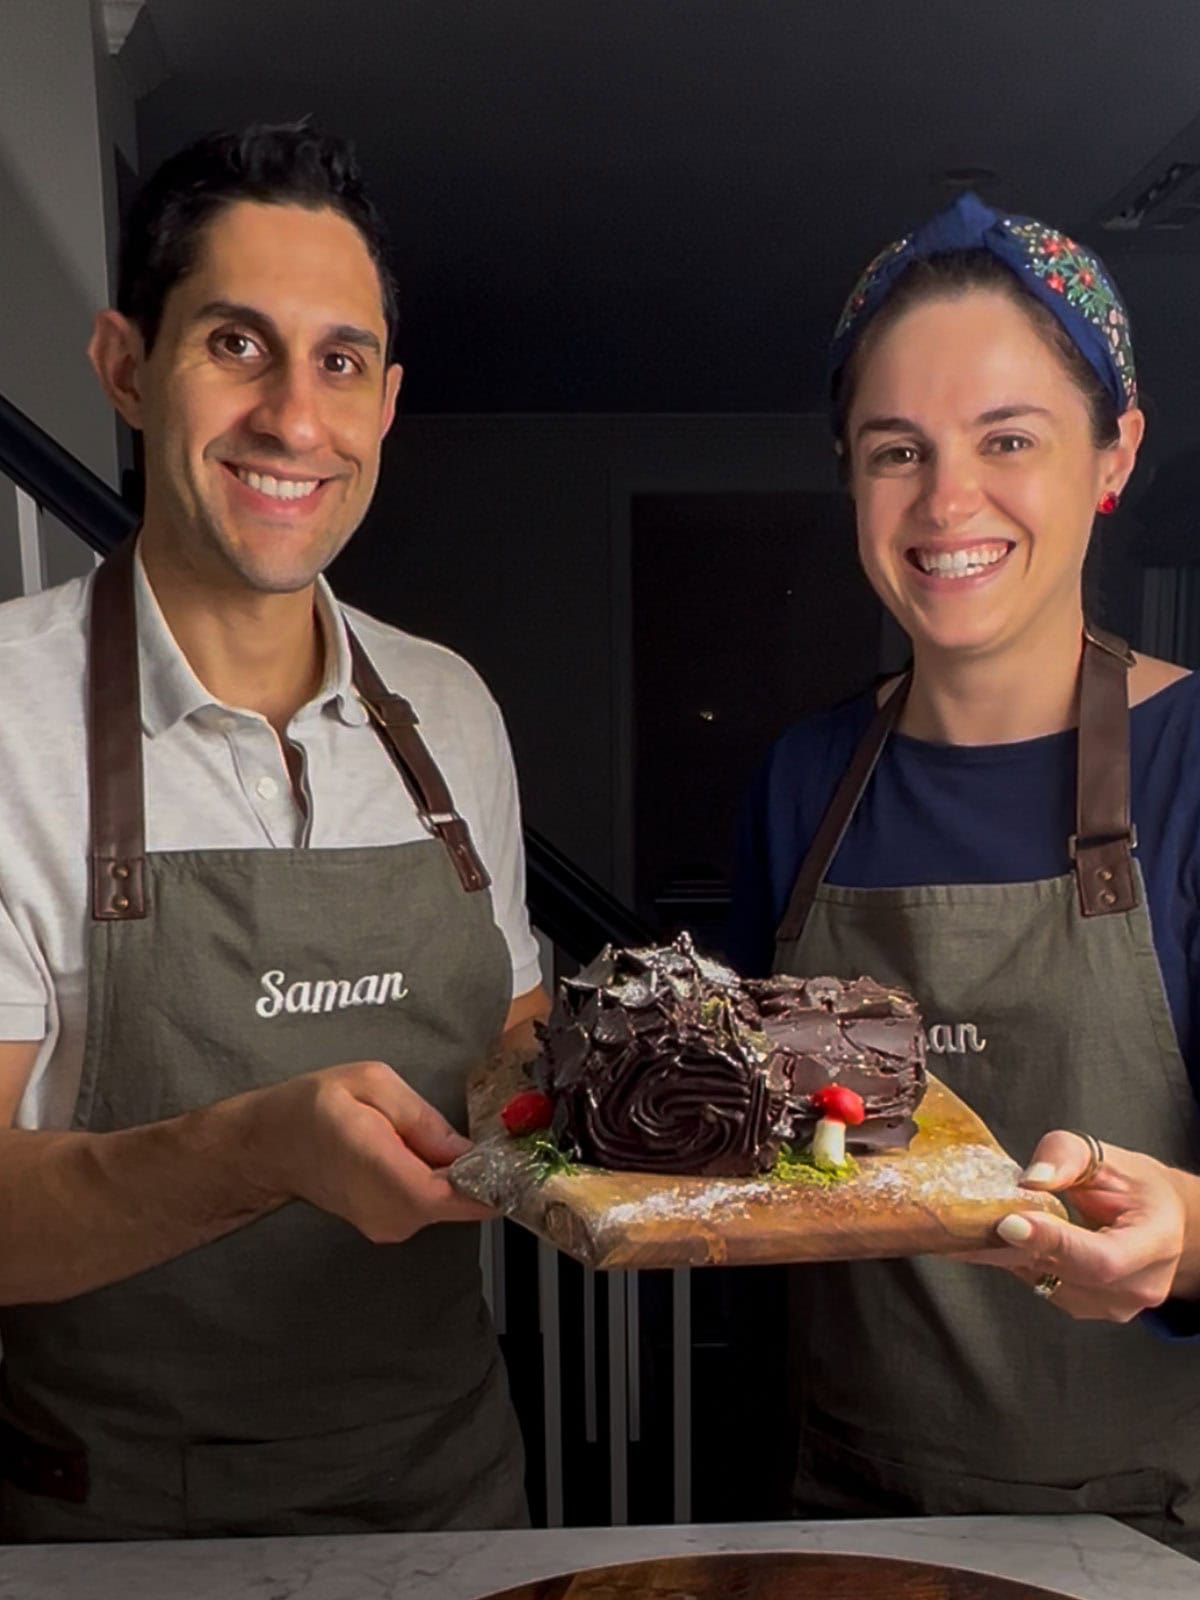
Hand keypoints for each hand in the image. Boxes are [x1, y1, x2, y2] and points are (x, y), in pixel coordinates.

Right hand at [240, 1061, 496, 1243]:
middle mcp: (390, 1212)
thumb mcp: (372, 1084)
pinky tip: (425, 1154)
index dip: (492, 1182)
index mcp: (384, 1172)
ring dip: (459, 1176)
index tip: (518, 1162)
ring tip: (443, 1138)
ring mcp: (389, 1226)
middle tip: (494, 1137)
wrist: (272, 1145)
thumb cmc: (316, 1106)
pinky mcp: (389, 1227)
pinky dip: (440, 1182)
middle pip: (459, 1201)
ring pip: (447, 1204)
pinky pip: (430, 1206)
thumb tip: (465, 1149)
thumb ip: (422, 1119)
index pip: (453, 1196)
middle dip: (481, 1172)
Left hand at [952, 1130, 1192, 1321]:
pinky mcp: (1089, 1308)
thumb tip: (1033, 1179)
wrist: (1156, 1218)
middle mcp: (1142, 1284)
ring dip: (1011, 1256)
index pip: (1103, 1257)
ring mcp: (1118, 1305)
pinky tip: (999, 1240)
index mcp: (1156, 1241)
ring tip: (981, 1225)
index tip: (1008, 1223)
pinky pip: (1044, 1288)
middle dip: (1019, 1245)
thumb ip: (1066, 1157)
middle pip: (1071, 1274)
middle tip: (970, 1221)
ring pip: (1051, 1285)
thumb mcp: (1105, 1155)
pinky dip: (1017, 1263)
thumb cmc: (1134, 1185)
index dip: (1054, 1243)